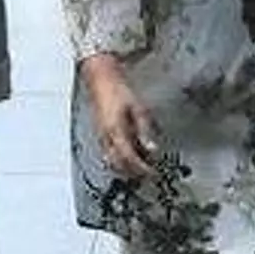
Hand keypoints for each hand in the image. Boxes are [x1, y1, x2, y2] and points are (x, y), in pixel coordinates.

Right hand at [81, 53, 157, 178]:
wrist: (100, 79)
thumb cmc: (119, 91)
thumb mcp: (139, 109)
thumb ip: (145, 131)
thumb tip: (152, 149)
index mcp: (116, 131)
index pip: (129, 158)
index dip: (142, 168)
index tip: (154, 173)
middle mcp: (106, 137)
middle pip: (118, 164)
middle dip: (133, 172)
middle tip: (148, 173)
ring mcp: (101, 136)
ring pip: (111, 160)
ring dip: (125, 167)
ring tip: (141, 166)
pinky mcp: (100, 133)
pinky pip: (108, 152)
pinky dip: (119, 158)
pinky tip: (130, 154)